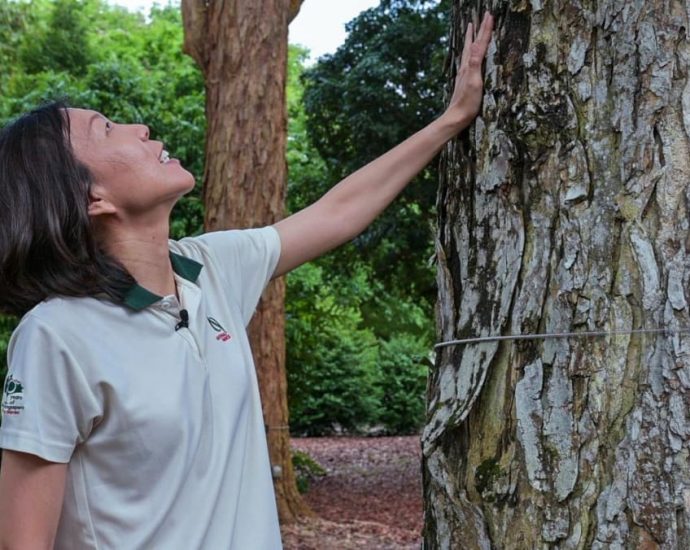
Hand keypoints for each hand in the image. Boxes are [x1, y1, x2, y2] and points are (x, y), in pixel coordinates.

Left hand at [444, 12, 493, 129]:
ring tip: (471, 29)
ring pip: (468, 51)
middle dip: (478, 29)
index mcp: (469, 65)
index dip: (485, 29)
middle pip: (472, 44)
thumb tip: (476, 43)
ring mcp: (464, 74)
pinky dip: (470, 52)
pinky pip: (468, 61)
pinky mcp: (464, 81)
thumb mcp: (474, 81)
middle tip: (481, 16)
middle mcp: (465, 67)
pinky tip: (468, 55)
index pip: (480, 43)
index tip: (489, 15)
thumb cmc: (467, 102)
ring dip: (471, 38)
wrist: (456, 118)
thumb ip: (475, 62)